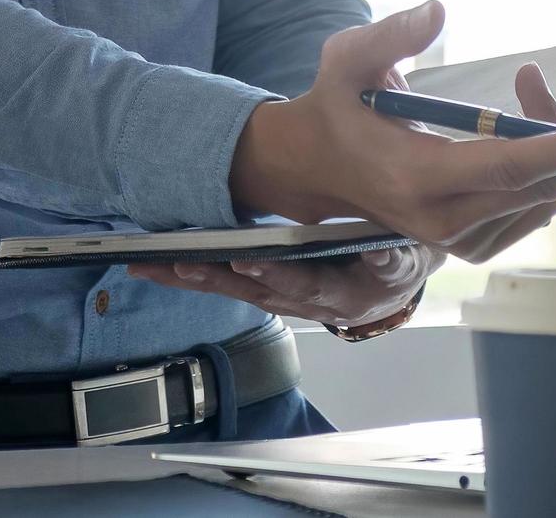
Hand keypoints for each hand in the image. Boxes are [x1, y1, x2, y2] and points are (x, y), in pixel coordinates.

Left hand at [131, 245, 446, 326]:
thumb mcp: (405, 262)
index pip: (303, 284)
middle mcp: (303, 302)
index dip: (276, 274)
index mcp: (339, 294)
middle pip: (253, 291)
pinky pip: (227, 284)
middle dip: (214, 277)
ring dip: (192, 279)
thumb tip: (385, 253)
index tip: (246, 260)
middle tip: (177, 265)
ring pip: (232, 290)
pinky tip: (161, 267)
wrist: (391, 288)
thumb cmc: (397, 264)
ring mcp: (281, 298)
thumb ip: (394, 259)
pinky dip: (195, 275)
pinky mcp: (267, 290)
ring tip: (150, 267)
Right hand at [229, 1, 555, 261]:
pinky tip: (536, 127)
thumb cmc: (336, 105)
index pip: (504, 167)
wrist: (316, 167)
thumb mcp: (346, 59)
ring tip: (535, 89)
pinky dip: (549, 169)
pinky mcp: (473, 240)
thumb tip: (440, 11)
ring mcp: (460, 237)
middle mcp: (442, 219)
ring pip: (543, 195)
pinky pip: (535, 206)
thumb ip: (390, 36)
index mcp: (414, 178)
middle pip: (542, 186)